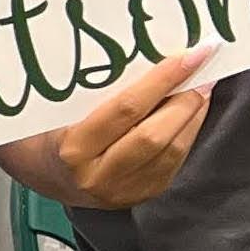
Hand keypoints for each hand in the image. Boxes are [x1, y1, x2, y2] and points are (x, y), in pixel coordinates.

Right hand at [0, 48, 213, 210]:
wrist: (46, 175)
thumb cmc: (52, 131)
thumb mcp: (65, 109)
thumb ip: (102, 90)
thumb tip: (156, 59)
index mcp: (74, 147)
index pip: (127, 108)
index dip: (163, 79)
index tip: (190, 55)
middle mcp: (98, 174)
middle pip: (155, 134)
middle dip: (186, 98)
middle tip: (203, 70)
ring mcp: (122, 190)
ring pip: (172, 150)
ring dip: (193, 115)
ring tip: (202, 87)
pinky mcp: (141, 196)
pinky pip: (174, 162)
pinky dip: (188, 133)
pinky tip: (191, 113)